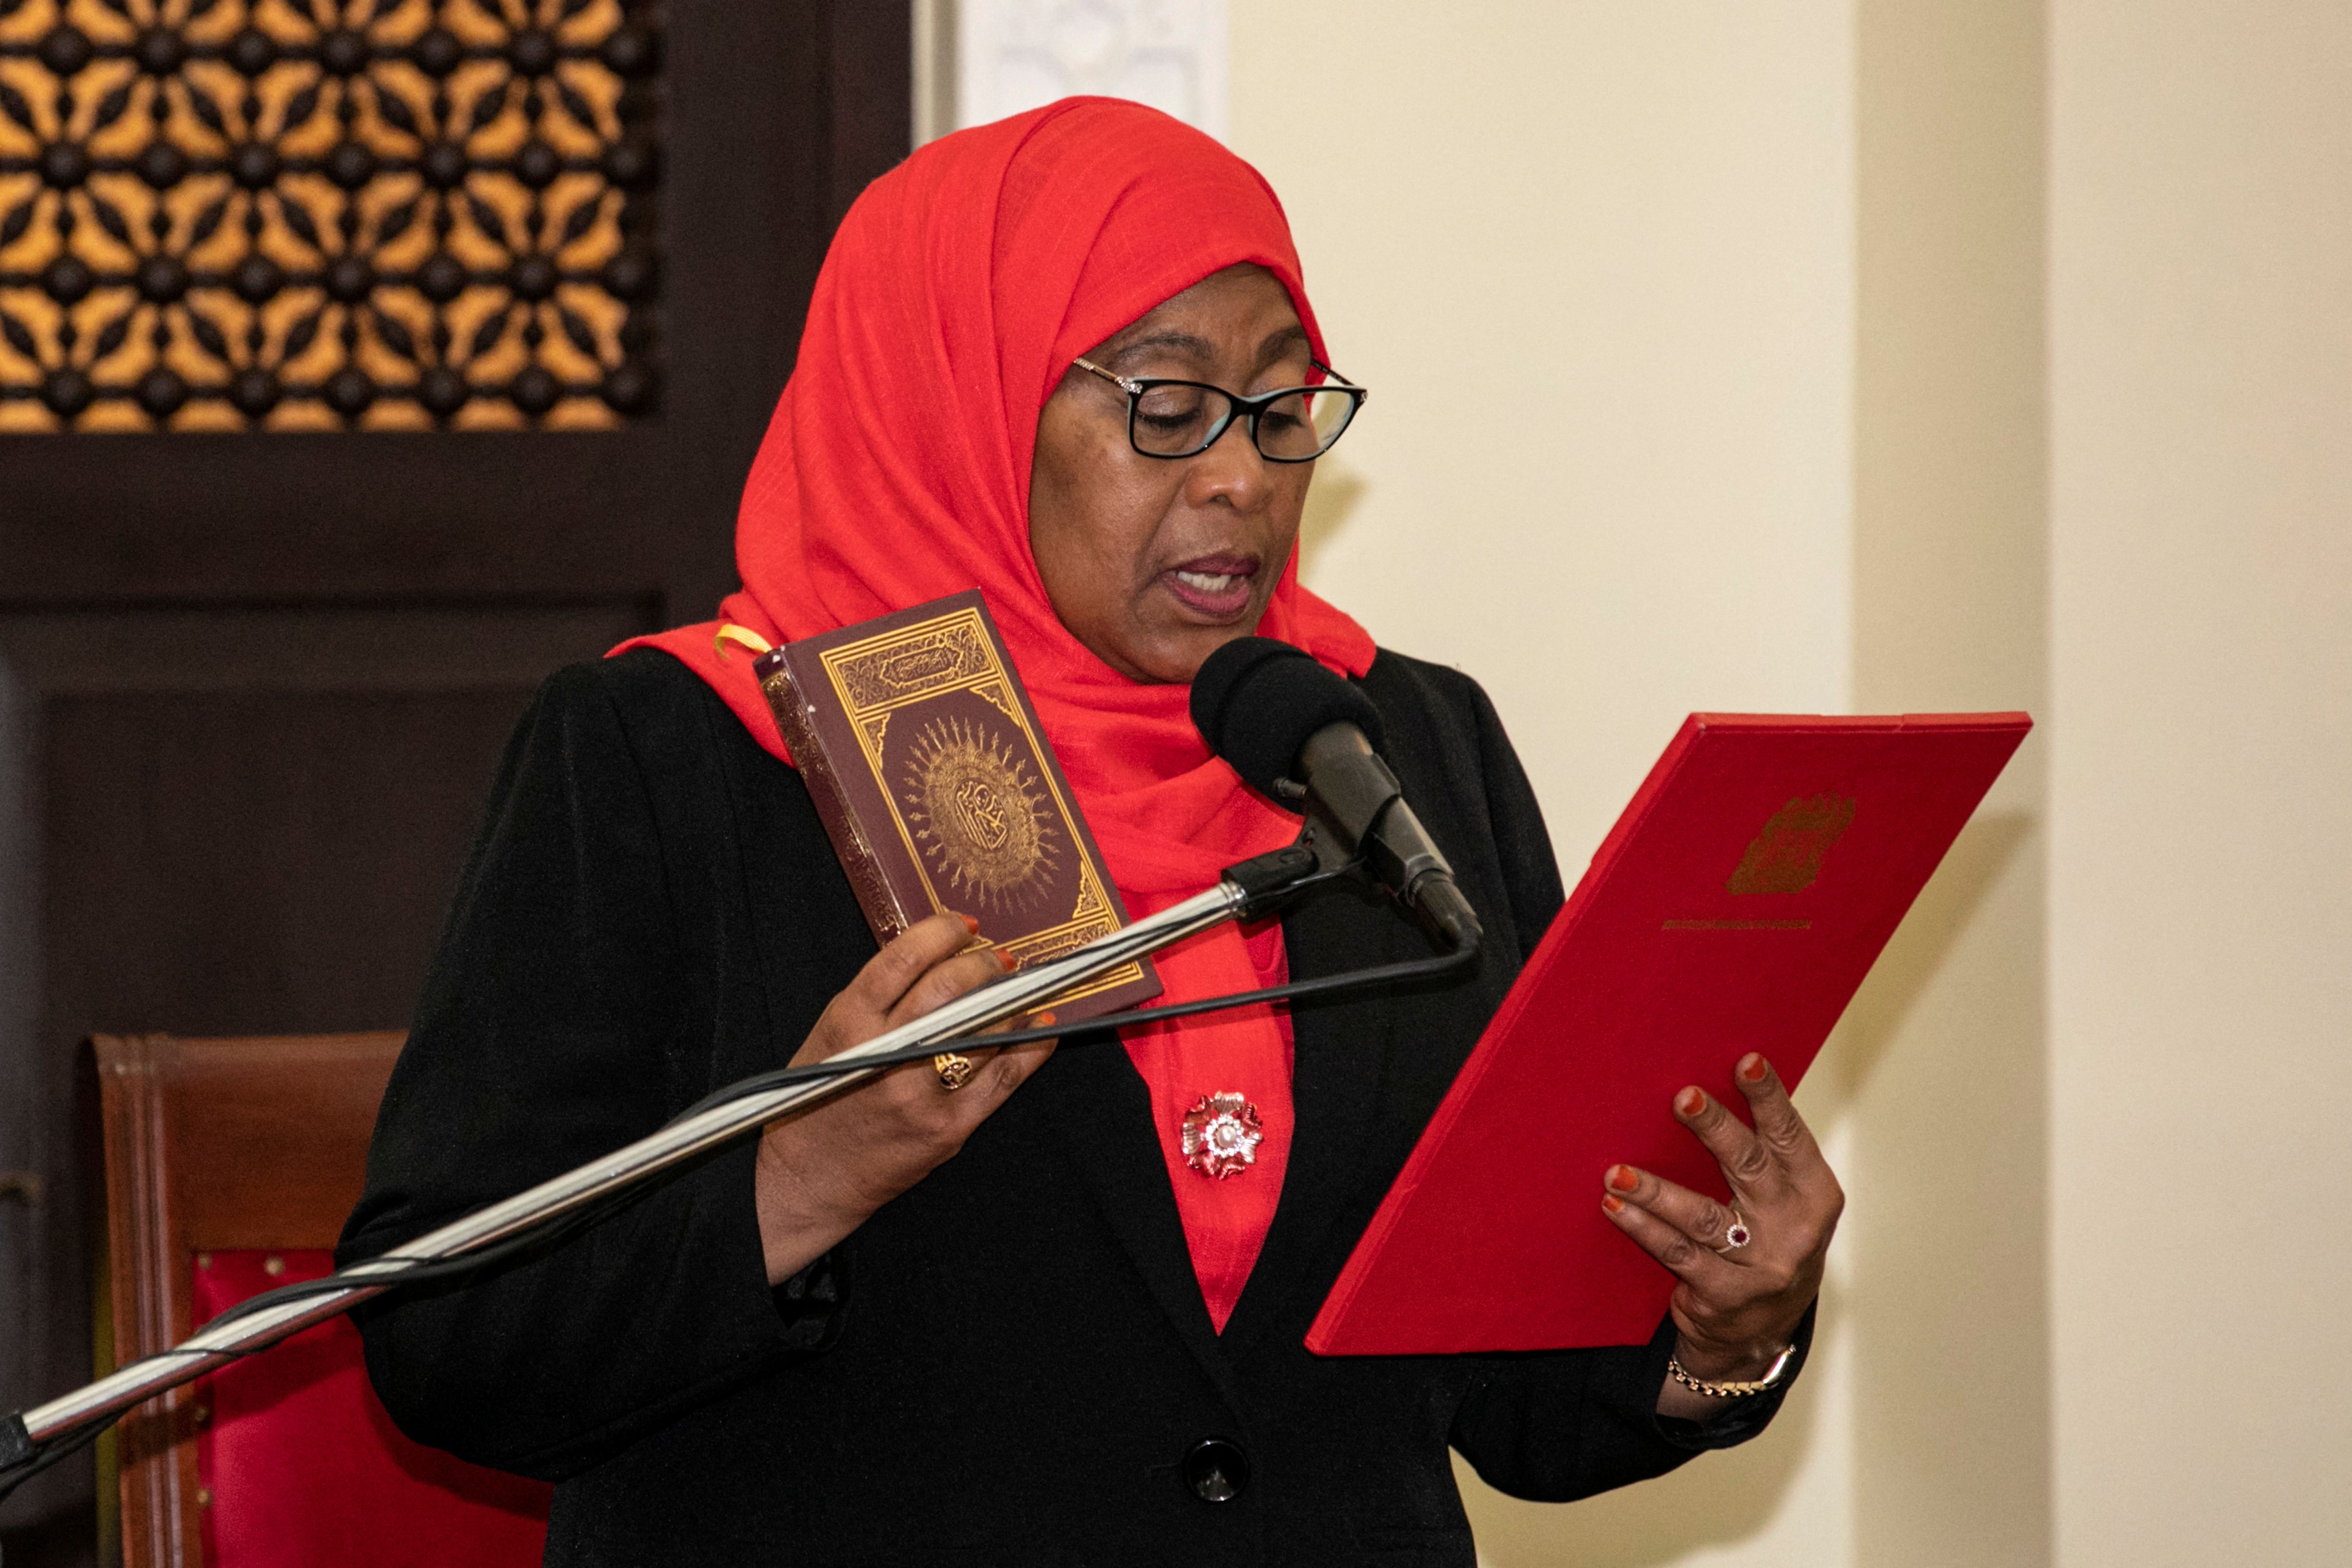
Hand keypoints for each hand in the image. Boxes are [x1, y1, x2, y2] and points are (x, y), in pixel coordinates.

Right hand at [751, 912, 1055, 1283]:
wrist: (806, 1181)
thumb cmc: (815, 1103)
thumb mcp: (832, 1036)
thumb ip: (878, 998)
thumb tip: (939, 958)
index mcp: (850, 1023)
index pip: (905, 959)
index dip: (942, 933)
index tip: (965, 926)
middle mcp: (887, 1055)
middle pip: (950, 989)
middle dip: (983, 963)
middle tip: (998, 958)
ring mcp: (921, 1093)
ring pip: (984, 1029)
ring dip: (1011, 1001)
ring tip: (1019, 988)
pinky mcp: (949, 1128)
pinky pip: (1004, 1078)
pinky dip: (1028, 1048)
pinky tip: (1037, 1029)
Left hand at [1600, 1052, 1841, 1417]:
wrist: (1761, 1330)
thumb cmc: (1764, 1239)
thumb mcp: (1780, 1200)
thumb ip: (1760, 1155)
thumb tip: (1705, 1088)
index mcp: (1815, 1192)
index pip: (1790, 1136)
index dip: (1769, 1098)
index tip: (1746, 1061)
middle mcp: (1795, 1229)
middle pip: (1749, 1167)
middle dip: (1714, 1129)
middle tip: (1683, 1097)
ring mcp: (1762, 1267)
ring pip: (1703, 1217)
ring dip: (1656, 1191)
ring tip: (1617, 1172)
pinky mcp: (1725, 1296)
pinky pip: (1678, 1254)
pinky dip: (1643, 1228)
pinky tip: (1615, 1208)